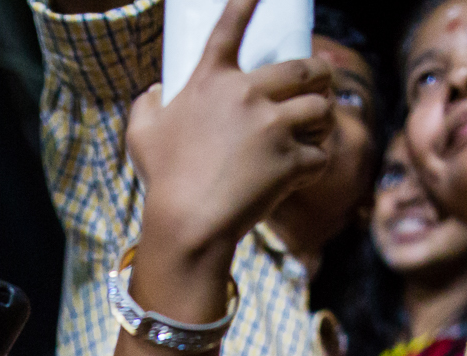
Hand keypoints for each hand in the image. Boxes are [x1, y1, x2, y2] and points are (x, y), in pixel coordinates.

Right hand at [126, 0, 333, 261]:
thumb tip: (155, 91)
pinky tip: (304, 172)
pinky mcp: (291, 159)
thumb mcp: (141, 135)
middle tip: (324, 84)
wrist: (188, 223)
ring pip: (323, 108)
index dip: (245, 3)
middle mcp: (247, 94)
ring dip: (325, 119)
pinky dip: (317, 163)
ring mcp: (273, 127)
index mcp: (211, 81)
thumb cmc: (163, 180)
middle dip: (322, 73)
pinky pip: (321, 154)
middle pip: (305, 68)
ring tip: (317, 130)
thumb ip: (147, 104)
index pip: (229, 28)